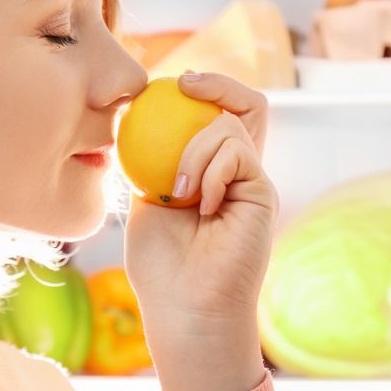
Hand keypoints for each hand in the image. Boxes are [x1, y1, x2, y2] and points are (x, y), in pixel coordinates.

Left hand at [122, 72, 279, 390]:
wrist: (185, 308)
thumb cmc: (161, 266)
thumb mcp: (145, 199)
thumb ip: (147, 159)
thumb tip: (127, 112)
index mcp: (210, 171)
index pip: (216, 114)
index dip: (199, 90)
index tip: (164, 85)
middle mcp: (238, 172)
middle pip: (247, 104)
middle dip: (217, 83)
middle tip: (185, 84)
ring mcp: (253, 181)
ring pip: (230, 124)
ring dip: (193, 147)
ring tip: (175, 190)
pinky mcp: (263, 193)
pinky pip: (236, 152)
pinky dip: (208, 168)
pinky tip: (197, 203)